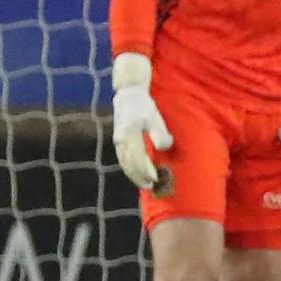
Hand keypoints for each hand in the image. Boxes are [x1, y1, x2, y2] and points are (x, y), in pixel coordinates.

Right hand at [110, 54, 173, 195]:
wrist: (128, 95)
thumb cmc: (144, 106)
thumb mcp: (155, 116)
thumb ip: (159, 132)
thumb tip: (163, 147)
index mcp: (131, 133)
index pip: (138, 157)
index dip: (146, 170)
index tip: (156, 178)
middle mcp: (121, 139)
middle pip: (130, 164)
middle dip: (140, 177)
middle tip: (152, 186)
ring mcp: (117, 141)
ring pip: (124, 163)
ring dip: (134, 175)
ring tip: (145, 183)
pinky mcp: (117, 141)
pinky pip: (122, 159)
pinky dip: (129, 169)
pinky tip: (136, 173)